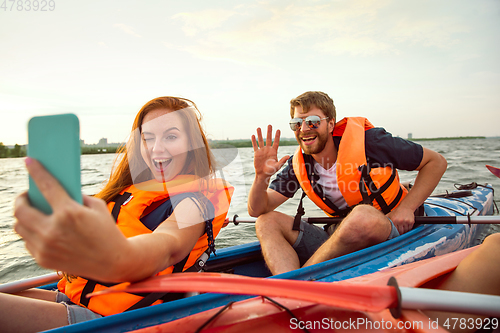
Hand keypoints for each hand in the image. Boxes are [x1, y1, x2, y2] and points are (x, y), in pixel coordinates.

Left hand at [14, 158, 127, 280]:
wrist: (113, 261)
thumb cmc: (107, 231)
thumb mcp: (97, 206)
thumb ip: (75, 197)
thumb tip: (54, 190)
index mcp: (69, 212)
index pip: (46, 185)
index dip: (36, 170)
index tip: (29, 161)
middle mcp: (53, 230)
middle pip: (20, 210)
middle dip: (21, 199)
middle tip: (27, 195)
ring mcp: (46, 246)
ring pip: (19, 227)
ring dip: (23, 217)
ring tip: (31, 212)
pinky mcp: (43, 259)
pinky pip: (28, 242)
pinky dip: (31, 233)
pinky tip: (40, 228)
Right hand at [251, 125, 288, 180]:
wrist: (263, 174)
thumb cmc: (271, 171)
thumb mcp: (277, 166)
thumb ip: (282, 161)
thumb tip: (288, 156)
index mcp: (274, 152)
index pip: (276, 142)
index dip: (277, 136)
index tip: (278, 130)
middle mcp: (268, 150)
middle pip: (269, 139)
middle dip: (269, 132)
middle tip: (269, 125)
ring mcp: (262, 151)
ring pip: (261, 141)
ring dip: (260, 134)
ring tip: (259, 128)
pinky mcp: (256, 153)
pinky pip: (255, 146)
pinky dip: (254, 141)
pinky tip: (253, 135)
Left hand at [386, 206, 414, 234]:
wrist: (406, 206)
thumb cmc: (397, 211)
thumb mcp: (390, 214)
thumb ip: (386, 220)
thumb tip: (380, 225)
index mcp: (394, 220)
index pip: (394, 231)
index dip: (395, 233)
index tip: (395, 234)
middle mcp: (400, 221)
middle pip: (400, 232)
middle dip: (400, 233)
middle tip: (399, 233)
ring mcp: (406, 221)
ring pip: (405, 231)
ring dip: (404, 231)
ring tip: (402, 229)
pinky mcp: (411, 222)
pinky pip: (410, 228)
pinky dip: (408, 229)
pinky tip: (406, 226)